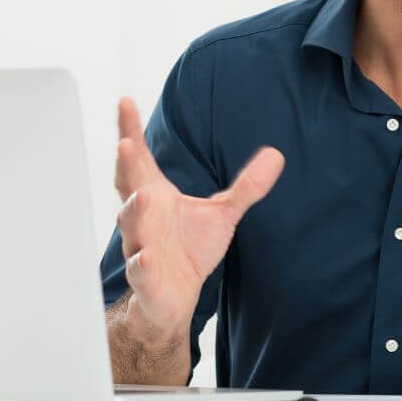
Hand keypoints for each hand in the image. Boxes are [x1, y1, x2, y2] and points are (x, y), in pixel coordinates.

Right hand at [113, 97, 283, 333]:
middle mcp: (142, 216)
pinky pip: (140, 269)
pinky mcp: (145, 278)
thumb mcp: (223, 214)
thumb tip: (276, 155)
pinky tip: (145, 258)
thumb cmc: (188, 250)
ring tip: (143, 197)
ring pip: (131, 226)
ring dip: (134, 211)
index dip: (131, 130)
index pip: (140, 158)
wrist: (172, 298)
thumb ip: (247, 186)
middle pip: (129, 184)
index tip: (125, 101)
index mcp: (155, 194)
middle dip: (126, 165)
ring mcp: (140, 245)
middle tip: (125, 143)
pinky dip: (141, 264)